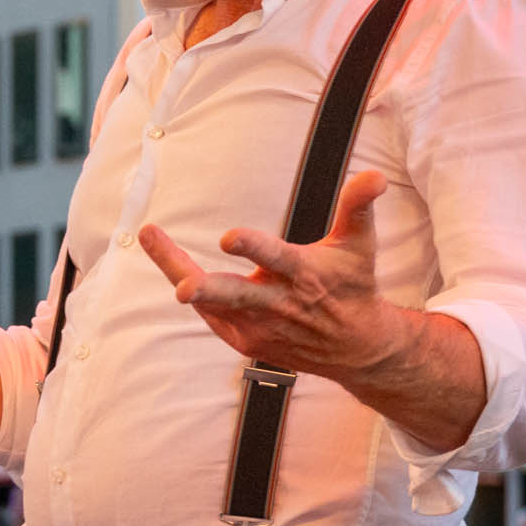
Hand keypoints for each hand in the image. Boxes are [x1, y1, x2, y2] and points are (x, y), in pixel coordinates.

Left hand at [138, 170, 404, 379]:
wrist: (356, 348)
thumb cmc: (353, 287)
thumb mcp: (360, 245)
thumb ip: (358, 207)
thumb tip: (375, 176)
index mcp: (305, 276)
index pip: (275, 259)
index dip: (252, 248)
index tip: (227, 237)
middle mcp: (278, 304)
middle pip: (236, 295)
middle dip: (207, 291)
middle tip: (182, 288)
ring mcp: (259, 327)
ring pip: (213, 303)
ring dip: (182, 276)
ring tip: (151, 239)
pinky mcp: (246, 341)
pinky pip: (212, 315)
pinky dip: (197, 293)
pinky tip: (177, 266)